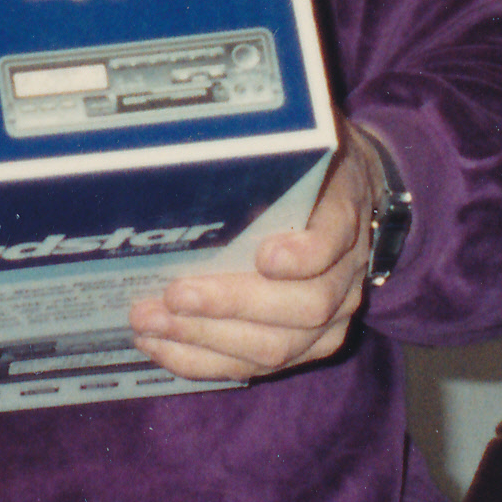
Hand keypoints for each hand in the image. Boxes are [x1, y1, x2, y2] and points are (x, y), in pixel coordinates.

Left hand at [127, 124, 386, 382]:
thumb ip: (266, 146)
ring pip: (277, 347)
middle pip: (303, 306)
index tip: (266, 256)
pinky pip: (258, 366)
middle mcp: (346, 275)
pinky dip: (205, 362)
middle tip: (172, 296)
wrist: (351, 198)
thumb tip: (193, 135)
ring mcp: (332, 318)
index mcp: (342, 214)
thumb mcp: (298, 144)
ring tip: (150, 326)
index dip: (304, 255)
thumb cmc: (304, 169)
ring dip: (206, 341)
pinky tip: (161, 347)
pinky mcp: (308, 346)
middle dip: (230, 305)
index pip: (334, 240)